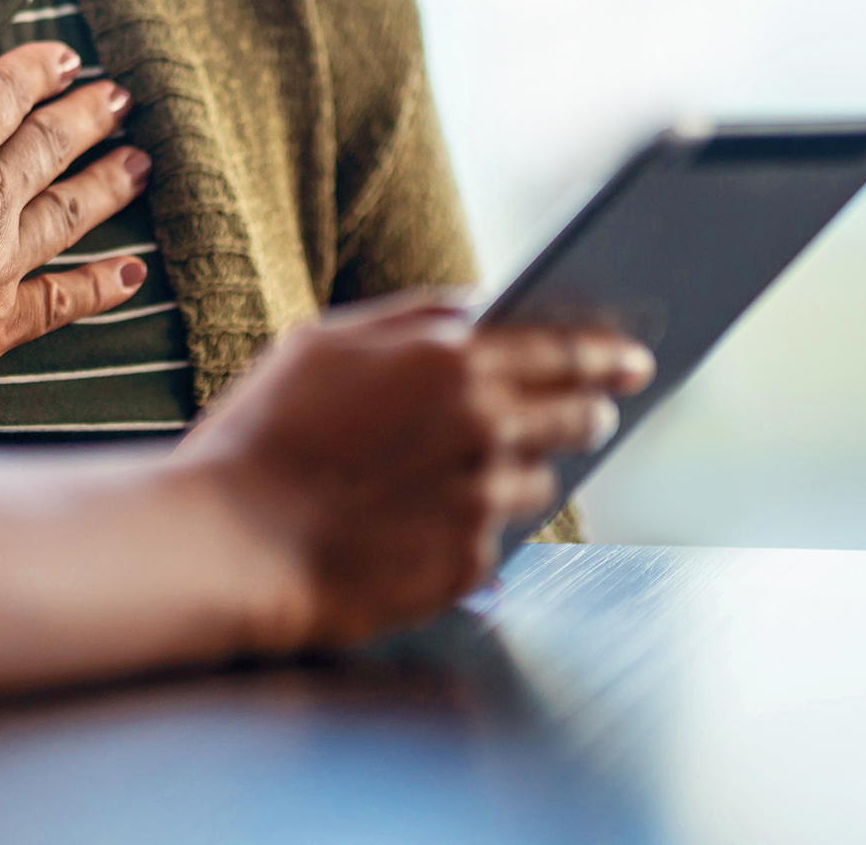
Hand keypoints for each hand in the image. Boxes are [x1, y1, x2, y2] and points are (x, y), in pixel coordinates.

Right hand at [0, 12, 152, 422]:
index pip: (3, 93)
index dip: (36, 70)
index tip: (66, 58)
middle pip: (50, 146)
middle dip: (86, 118)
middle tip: (121, 99)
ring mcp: (2, 260)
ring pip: (68, 212)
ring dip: (106, 186)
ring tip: (140, 166)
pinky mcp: (0, 320)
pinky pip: (63, 298)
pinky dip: (101, 286)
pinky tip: (134, 276)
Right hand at [177, 293, 654, 649]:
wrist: (232, 540)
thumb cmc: (263, 433)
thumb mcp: (320, 343)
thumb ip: (411, 316)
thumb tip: (477, 303)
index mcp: (450, 360)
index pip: (565, 350)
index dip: (607, 353)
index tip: (633, 358)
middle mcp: (484, 427)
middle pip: (577, 416)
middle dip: (588, 410)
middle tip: (590, 412)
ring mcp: (483, 499)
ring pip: (540, 480)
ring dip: (516, 471)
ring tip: (457, 474)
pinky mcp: (471, 562)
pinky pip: (496, 537)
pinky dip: (471, 524)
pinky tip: (417, 520)